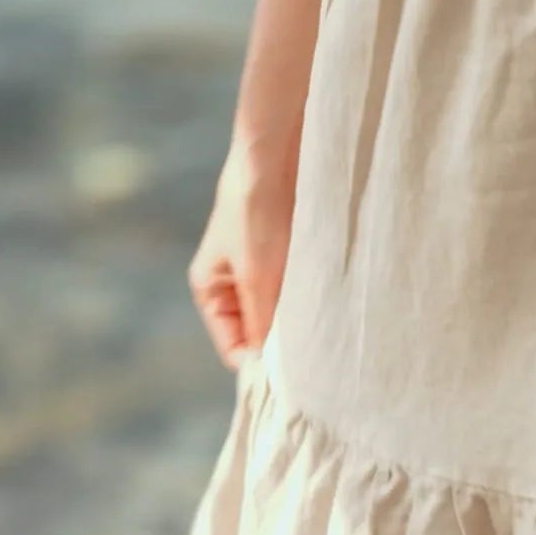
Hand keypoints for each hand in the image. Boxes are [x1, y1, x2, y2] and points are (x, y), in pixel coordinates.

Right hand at [187, 130, 298, 367]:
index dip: (257, 364)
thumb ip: (260, 322)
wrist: (276, 156)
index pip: (233, 347)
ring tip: (318, 331)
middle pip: (257, 334)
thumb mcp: (256, 276)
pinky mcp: (287, 259)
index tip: (288, 378)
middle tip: (309, 359)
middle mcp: (232, 285)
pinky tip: (325, 309)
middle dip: (279, 345)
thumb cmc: (255, 212)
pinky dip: (308, 305)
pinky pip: (297, 296)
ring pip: (280, 317)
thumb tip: (267, 368)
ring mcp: (260, 272)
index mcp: (209, 289)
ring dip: (297, 325)